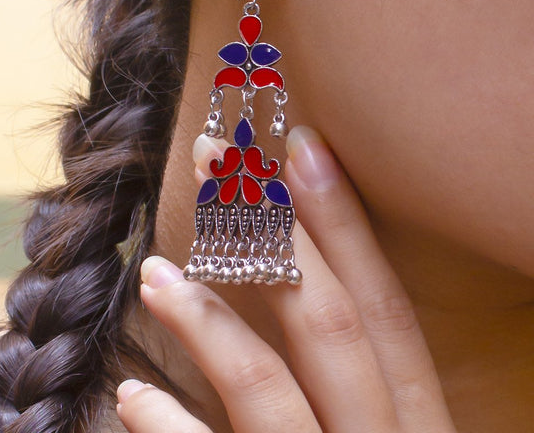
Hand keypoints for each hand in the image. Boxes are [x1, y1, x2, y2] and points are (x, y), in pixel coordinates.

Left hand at [116, 126, 455, 431]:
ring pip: (276, 395)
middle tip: (221, 163)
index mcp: (417, 430)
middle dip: (280, 236)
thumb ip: (352, 388)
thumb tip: (295, 290)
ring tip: (156, 272)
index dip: (346, 226)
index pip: (385, 312)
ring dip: (214, 321)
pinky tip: (135, 400)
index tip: (301, 148)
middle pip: (339, 329)